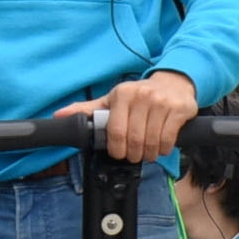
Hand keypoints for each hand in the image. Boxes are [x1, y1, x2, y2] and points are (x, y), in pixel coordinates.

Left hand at [52, 70, 198, 164]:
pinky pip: (168, 139)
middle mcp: (142, 96)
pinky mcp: (179, 110)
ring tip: (147, 153)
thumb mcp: (111, 100)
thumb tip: (59, 116)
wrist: (172, 82)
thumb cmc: (138, 95)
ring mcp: (162, 102)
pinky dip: (163, 149)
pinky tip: (160, 146)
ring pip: (152, 141)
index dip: (116, 149)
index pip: (115, 131)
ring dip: (148, 154)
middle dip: (132, 154)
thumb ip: (87, 110)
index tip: (118, 153)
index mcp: (122, 94)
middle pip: (134, 139)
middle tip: (133, 155)